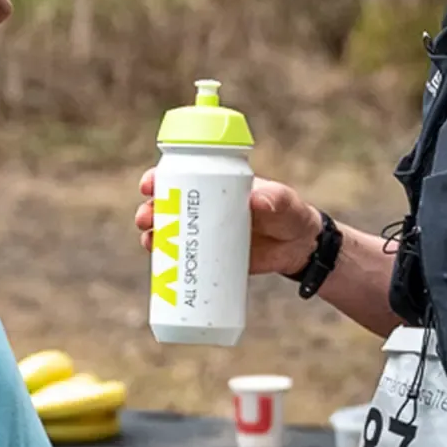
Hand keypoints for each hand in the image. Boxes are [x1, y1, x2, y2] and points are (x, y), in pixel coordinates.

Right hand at [135, 169, 322, 278]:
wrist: (299, 247)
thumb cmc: (290, 214)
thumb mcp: (284, 202)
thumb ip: (274, 199)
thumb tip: (255, 200)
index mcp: (216, 187)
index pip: (180, 176)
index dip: (158, 179)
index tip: (149, 185)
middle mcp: (205, 209)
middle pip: (166, 207)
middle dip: (149, 211)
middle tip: (147, 218)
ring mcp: (206, 235)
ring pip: (169, 234)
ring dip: (153, 237)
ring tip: (150, 242)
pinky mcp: (211, 259)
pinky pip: (183, 261)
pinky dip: (168, 265)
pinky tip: (160, 270)